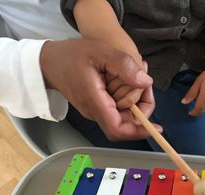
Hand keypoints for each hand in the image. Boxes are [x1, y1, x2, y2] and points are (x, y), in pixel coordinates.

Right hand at [40, 39, 161, 140]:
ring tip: (139, 78)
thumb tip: (146, 82)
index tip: (155, 128)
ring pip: (122, 118)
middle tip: (146, 87)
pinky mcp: (95, 107)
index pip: (118, 129)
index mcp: (95, 102)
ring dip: (136, 103)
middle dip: (142, 111)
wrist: (48, 62)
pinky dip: (128, 100)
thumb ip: (124, 66)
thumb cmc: (70, 55)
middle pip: (125, 126)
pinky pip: (116, 110)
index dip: (139, 132)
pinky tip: (129, 81)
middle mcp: (94, 112)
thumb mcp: (100, 52)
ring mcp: (94, 111)